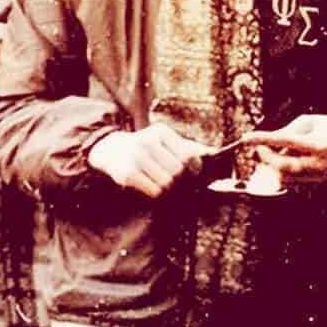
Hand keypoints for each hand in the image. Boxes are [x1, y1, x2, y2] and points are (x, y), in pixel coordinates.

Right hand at [87, 124, 209, 197]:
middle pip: (178, 171)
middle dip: (180, 180)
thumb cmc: (147, 148)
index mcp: (161, 132)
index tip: (194, 173)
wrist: (112, 150)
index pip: (187, 155)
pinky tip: (152, 187)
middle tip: (177, 181)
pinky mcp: (128, 174)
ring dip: (168, 189)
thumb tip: (215, 154)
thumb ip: (188, 148)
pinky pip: (154, 191)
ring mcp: (136, 158)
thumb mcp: (165, 141)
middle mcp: (148, 142)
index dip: (195, 168)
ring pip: (166, 183)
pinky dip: (156, 194)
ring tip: (164, 184)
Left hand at [251, 113, 326, 185]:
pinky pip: (292, 184)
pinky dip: (282, 174)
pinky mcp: (317, 184)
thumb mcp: (309, 121)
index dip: (263, 138)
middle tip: (259, 147)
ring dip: (273, 166)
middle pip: (283, 165)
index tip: (247, 137)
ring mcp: (318, 177)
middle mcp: (318, 163)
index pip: (284, 140)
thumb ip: (288, 131)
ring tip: (276, 153)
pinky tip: (283, 164)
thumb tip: (268, 143)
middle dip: (266, 157)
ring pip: (285, 177)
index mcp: (318, 144)